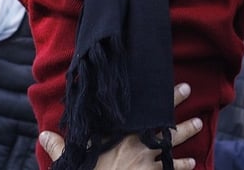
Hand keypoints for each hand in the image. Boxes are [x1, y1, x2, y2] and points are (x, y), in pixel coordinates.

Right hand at [39, 83, 200, 168]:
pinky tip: (193, 162)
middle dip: (174, 105)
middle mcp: (135, 144)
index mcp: (116, 136)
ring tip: (199, 122)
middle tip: (187, 89)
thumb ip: (59, 147)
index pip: (136, 111)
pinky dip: (183, 166)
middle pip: (159, 121)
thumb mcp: (72, 161)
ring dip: (186, 132)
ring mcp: (147, 161)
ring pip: (171, 143)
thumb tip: (43, 133)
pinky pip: (172, 169)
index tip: (162, 82)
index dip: (152, 98)